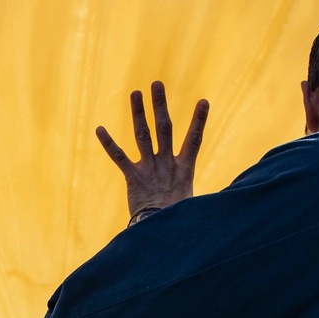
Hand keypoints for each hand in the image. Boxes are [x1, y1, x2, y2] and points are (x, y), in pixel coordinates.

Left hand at [96, 81, 208, 220]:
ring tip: (135, 93)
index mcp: (185, 169)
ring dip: (138, 113)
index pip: (195, 139)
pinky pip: (119, 158)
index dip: (199, 121)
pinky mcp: (133, 178)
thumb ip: (195, 191)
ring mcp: (149, 169)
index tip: (204, 101)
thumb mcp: (190, 203)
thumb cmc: (177, 220)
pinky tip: (99, 129)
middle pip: (164, 128)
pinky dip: (109, 144)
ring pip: (143, 135)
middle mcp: (167, 164)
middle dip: (160, 105)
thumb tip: (219, 200)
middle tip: (156, 83)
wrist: (160, 234)